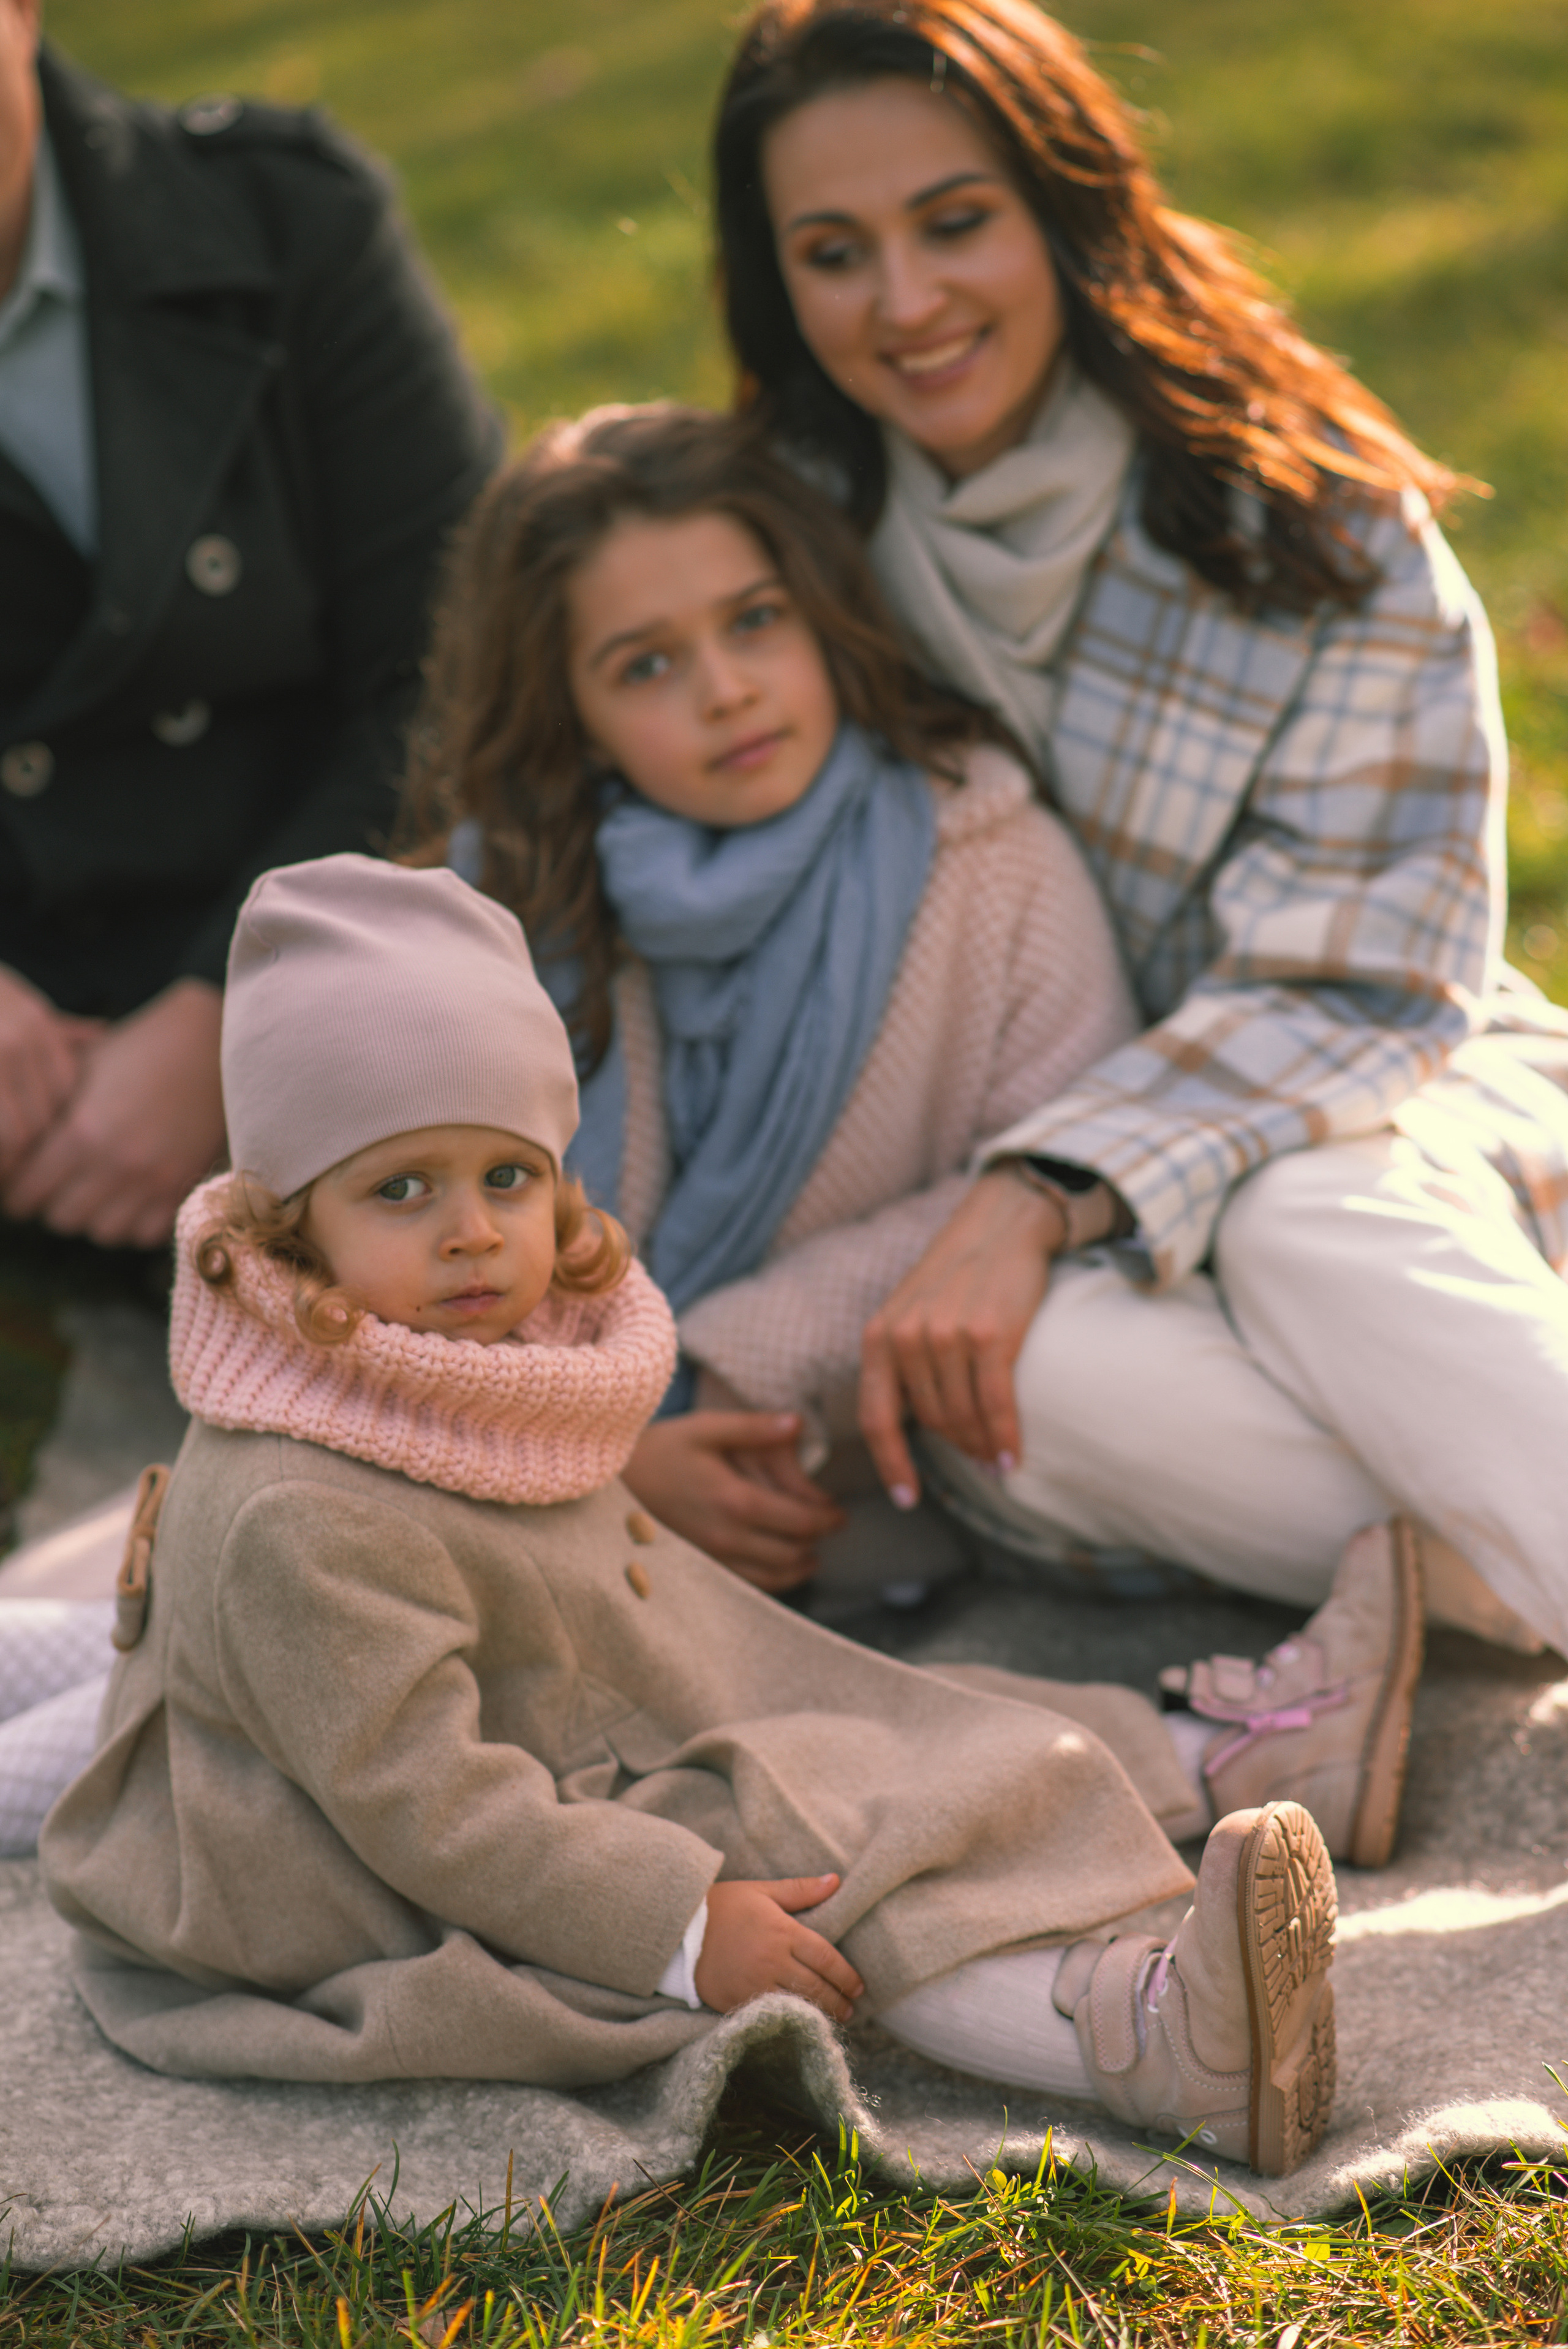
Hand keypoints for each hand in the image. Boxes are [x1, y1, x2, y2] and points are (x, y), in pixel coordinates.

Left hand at [3, 978, 225, 1246]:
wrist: (212, 1044)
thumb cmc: (138, 1049)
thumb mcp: (81, 1071)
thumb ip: (47, 1114)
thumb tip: (15, 1149)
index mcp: (81, 1131)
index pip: (25, 1191)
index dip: (16, 1189)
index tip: (20, 1180)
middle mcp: (115, 1164)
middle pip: (59, 1219)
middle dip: (51, 1203)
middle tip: (56, 1184)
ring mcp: (153, 1180)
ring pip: (102, 1232)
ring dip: (93, 1216)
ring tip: (94, 1192)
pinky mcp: (183, 1186)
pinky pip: (145, 1234)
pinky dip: (133, 1222)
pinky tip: (129, 1197)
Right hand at [624, 1410, 845, 1591]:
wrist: (610, 1484)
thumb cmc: (659, 1450)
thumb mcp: (705, 1428)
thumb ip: (754, 1428)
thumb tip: (798, 1424)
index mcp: (735, 1500)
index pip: (800, 1522)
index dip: (828, 1519)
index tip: (839, 1512)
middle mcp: (727, 1537)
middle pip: (792, 1552)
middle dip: (818, 1540)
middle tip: (830, 1526)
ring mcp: (712, 1559)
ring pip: (774, 1577)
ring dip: (800, 1565)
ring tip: (811, 1550)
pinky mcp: (700, 1569)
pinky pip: (748, 1586)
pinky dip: (773, 1580)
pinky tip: (779, 1565)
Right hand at [694, 1872, 863, 2020]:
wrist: (680, 1929)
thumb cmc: (723, 1905)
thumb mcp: (762, 1891)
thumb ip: (801, 1890)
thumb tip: (837, 1881)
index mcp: (783, 1932)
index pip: (826, 1958)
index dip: (846, 1975)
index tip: (859, 1986)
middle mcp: (773, 1960)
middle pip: (817, 1986)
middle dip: (839, 1999)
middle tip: (851, 2007)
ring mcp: (755, 1984)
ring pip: (798, 2003)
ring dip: (821, 2013)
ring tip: (835, 2018)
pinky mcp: (738, 2001)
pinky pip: (773, 2013)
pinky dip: (792, 2019)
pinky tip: (802, 2022)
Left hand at [858, 1169, 1065, 1505]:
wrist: (998, 1226)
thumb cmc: (957, 1276)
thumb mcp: (909, 1312)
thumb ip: (903, 1360)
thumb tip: (916, 1423)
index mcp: (879, 1337)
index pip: (877, 1418)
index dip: (891, 1465)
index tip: (906, 1499)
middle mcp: (906, 1338)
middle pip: (931, 1422)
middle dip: (956, 1449)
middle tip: (980, 1462)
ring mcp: (946, 1336)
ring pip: (963, 1417)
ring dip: (982, 1448)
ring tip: (998, 1463)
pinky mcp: (989, 1335)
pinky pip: (995, 1405)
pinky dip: (1005, 1437)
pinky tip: (1012, 1458)